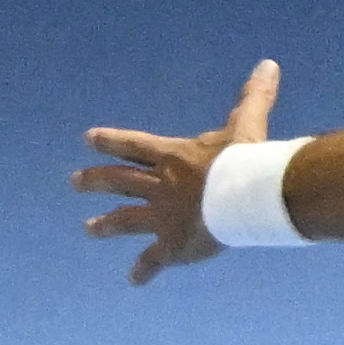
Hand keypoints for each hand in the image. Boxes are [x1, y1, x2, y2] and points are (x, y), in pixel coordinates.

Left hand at [75, 58, 279, 284]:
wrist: (244, 196)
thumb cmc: (245, 158)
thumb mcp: (247, 122)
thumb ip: (254, 96)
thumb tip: (268, 63)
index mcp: (172, 156)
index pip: (133, 145)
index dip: (110, 141)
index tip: (88, 140)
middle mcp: (160, 185)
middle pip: (119, 181)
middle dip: (95, 181)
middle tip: (74, 183)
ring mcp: (162, 216)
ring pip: (126, 219)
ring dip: (106, 224)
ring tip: (89, 230)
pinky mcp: (173, 244)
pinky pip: (154, 259)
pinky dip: (144, 270)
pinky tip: (134, 281)